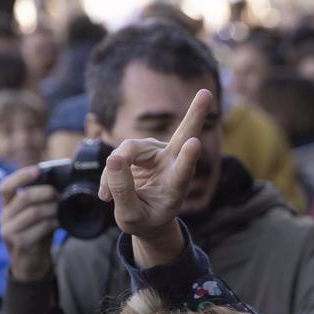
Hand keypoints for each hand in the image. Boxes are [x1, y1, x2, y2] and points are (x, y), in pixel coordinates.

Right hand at [0, 166, 58, 281]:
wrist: (29, 265)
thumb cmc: (35, 236)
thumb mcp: (33, 217)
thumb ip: (38, 202)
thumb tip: (59, 183)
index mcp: (5, 208)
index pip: (4, 187)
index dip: (20, 176)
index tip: (37, 170)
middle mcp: (3, 218)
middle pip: (23, 197)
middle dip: (46, 192)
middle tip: (59, 195)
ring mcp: (9, 232)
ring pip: (34, 212)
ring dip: (53, 208)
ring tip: (62, 209)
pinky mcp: (20, 243)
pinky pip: (42, 227)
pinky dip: (55, 222)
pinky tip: (61, 223)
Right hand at [98, 89, 210, 264]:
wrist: (147, 218)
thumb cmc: (144, 219)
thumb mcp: (130, 216)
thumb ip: (123, 191)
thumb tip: (112, 159)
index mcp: (177, 186)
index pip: (183, 171)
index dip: (188, 158)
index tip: (194, 144)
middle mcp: (172, 163)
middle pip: (184, 134)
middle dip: (195, 114)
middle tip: (206, 94)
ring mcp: (159, 153)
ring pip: (128, 150)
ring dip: (113, 173)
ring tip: (108, 196)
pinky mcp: (143, 148)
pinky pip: (119, 153)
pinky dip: (109, 172)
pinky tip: (107, 192)